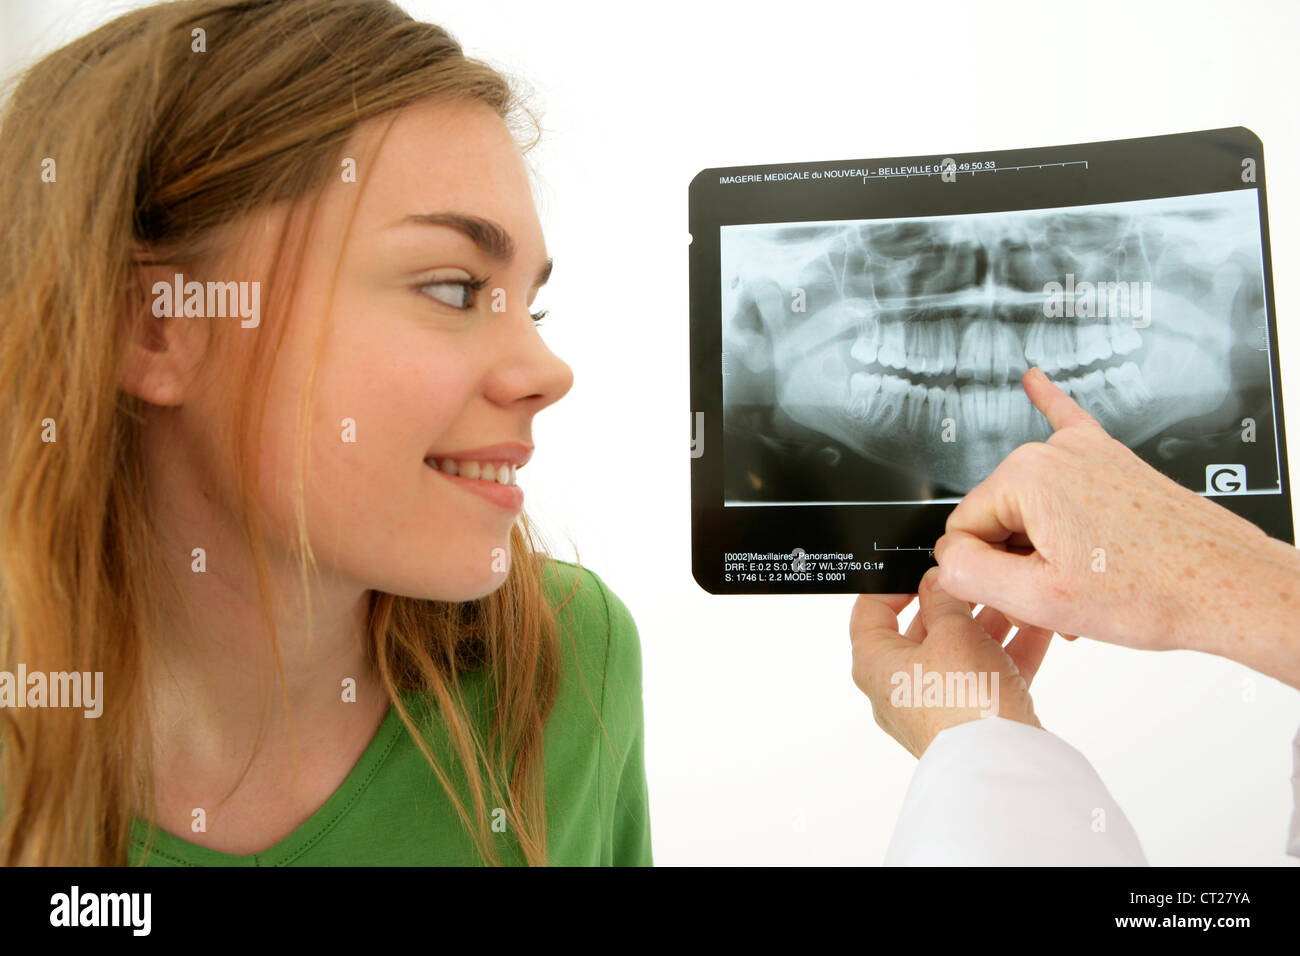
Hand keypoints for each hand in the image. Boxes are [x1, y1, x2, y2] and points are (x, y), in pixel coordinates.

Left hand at [849, 567, 1053, 757]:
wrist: (1002, 766)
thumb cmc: (963, 704)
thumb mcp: (951, 632)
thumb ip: (943, 597)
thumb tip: (935, 581)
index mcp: (875, 666)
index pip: (868, 612)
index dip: (893, 584)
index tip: (922, 567)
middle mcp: (899, 689)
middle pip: (922, 630)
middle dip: (955, 601)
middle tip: (978, 577)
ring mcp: (936, 707)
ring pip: (961, 651)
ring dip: (989, 622)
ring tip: (1013, 597)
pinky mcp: (972, 721)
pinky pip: (989, 676)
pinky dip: (1010, 651)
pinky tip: (1037, 627)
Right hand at [934, 366, 1297, 667]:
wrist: (1225, 584)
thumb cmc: (1151, 592)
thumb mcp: (1040, 601)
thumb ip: (970, 576)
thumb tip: (946, 558)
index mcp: (1025, 479)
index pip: (961, 531)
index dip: (983, 573)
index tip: (1018, 596)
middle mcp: (1052, 454)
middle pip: (995, 517)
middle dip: (1015, 563)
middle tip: (1057, 599)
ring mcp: (1085, 453)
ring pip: (1028, 505)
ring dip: (1041, 547)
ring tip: (1081, 582)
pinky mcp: (1111, 460)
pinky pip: (1068, 423)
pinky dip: (1049, 404)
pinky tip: (1034, 380)